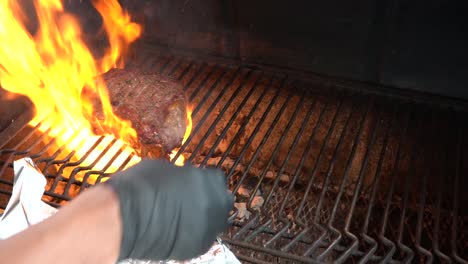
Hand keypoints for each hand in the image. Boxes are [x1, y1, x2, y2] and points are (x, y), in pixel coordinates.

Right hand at [105, 159, 232, 260]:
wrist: (126, 217)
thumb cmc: (141, 185)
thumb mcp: (165, 168)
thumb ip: (183, 174)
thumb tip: (182, 179)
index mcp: (210, 180)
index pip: (217, 179)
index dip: (205, 182)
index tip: (195, 185)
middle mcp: (216, 204)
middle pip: (221, 201)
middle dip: (211, 201)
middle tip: (192, 202)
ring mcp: (210, 227)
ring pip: (214, 223)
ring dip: (204, 219)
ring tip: (184, 219)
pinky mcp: (199, 247)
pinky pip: (202, 239)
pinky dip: (194, 235)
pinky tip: (178, 232)